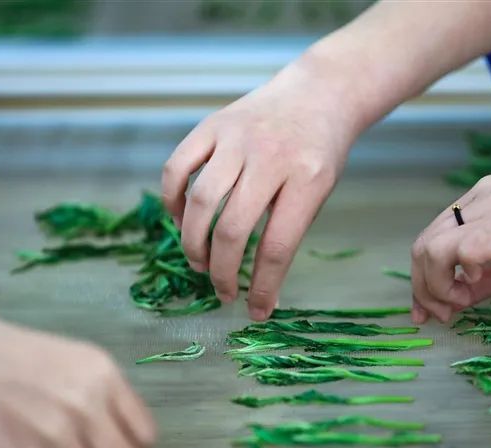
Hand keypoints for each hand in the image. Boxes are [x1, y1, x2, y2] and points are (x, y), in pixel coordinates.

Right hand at [162, 55, 359, 319]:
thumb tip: (258, 286)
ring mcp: (236, 137)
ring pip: (199, 200)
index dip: (262, 286)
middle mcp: (269, 156)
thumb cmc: (319, 152)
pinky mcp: (211, 125)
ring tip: (199, 262)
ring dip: (192, 242)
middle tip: (222, 291)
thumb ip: (287, 229)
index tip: (255, 311)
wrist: (316, 94)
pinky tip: (181, 220)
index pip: (278, 245)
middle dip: (221, 271)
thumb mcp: (319, 190)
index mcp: (307, 178)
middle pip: (232, 227)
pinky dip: (171, 200)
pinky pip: (177, 167)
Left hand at [410, 175, 490, 322]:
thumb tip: (443, 301)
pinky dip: (453, 279)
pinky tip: (474, 288)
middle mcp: (485, 195)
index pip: (434, 235)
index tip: (430, 309)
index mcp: (485, 195)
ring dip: (434, 287)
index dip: (424, 276)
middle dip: (423, 287)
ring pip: (431, 248)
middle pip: (424, 243)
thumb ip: (477, 277)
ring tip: (457, 306)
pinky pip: (456, 253)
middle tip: (438, 315)